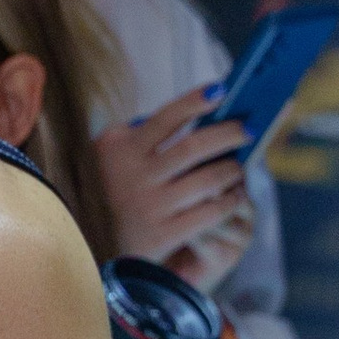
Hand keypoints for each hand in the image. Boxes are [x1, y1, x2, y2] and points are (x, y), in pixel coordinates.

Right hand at [98, 89, 251, 284]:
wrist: (89, 248)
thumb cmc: (113, 190)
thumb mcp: (112, 157)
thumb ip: (144, 135)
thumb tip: (203, 115)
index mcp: (119, 148)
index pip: (166, 117)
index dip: (196, 101)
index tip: (222, 90)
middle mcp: (131, 174)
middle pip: (194, 147)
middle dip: (230, 134)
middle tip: (249, 130)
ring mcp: (148, 205)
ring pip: (208, 180)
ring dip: (232, 171)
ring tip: (239, 168)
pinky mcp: (162, 234)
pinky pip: (210, 212)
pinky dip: (230, 201)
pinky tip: (234, 196)